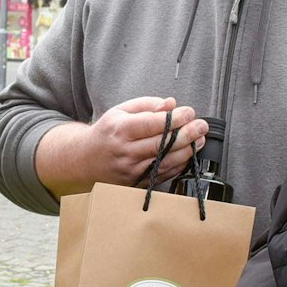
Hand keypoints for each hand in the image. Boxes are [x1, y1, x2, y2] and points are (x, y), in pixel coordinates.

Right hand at [62, 96, 208, 189]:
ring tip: (200, 139)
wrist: (85, 160)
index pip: (151, 124)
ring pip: (164, 161)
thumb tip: (171, 104)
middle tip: (202, 126)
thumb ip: (146, 105)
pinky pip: (161, 174)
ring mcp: (130, 170)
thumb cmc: (106, 133)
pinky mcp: (136, 183)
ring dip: (187, 151)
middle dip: (186, 134)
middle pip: (161, 144)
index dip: (174, 119)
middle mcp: (125, 152)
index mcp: (120, 130)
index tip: (189, 112)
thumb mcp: (120, 111)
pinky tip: (188, 154)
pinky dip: (178, 164)